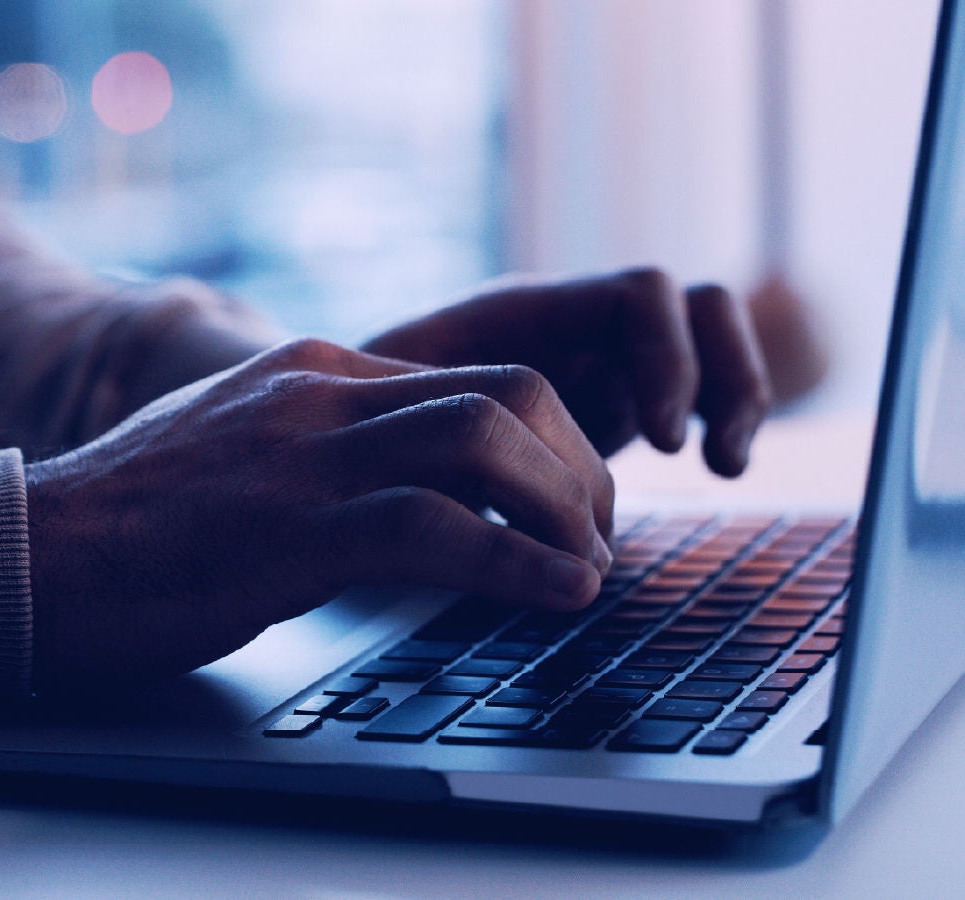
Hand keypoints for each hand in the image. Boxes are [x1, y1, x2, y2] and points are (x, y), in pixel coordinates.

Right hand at [25, 338, 614, 687]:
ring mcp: (301, 457)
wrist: (27, 551)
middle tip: (595, 537)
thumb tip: (405, 485)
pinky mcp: (286, 532)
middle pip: (508, 390)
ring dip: (566, 509)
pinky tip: (557, 595)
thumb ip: (319, 444)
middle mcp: (318, 395)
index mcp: (313, 370)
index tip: (572, 503)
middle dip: (579, 467)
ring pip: (487, 440)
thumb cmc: (129, 521)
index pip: (478, 374)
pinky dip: (518, 563)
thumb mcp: (239, 450)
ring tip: (588, 569)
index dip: (553, 440)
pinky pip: (437, 528)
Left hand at [361, 267, 771, 476]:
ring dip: (736, 395)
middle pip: (694, 307)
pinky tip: (715, 470)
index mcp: (526, 311)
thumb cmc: (351, 416)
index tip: (662, 441)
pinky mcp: (610, 404)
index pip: (640, 295)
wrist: (337, 428)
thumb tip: (481, 464)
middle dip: (721, 374)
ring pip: (707, 342)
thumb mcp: (391, 413)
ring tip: (725, 466)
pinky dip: (718, 419)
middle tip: (701, 458)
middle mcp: (573, 324)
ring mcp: (598, 359)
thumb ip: (444, 422)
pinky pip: (694, 388)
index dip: (666, 359)